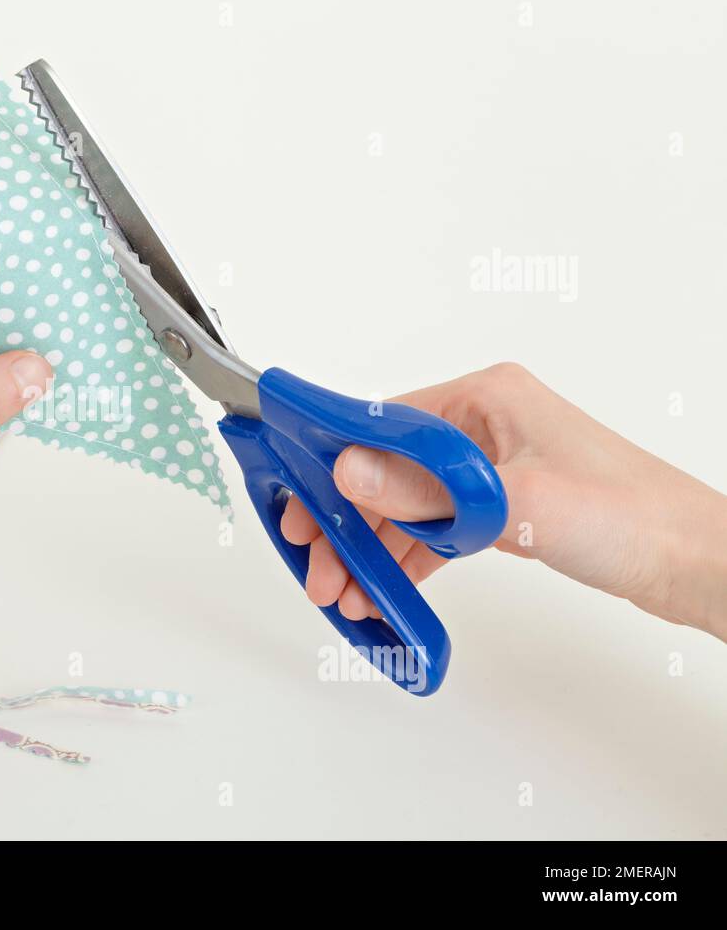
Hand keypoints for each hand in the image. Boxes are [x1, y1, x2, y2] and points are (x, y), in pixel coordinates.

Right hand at [279, 362, 726, 640]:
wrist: (697, 564)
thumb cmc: (632, 518)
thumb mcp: (516, 502)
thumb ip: (423, 489)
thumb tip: (349, 470)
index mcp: (486, 397)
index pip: (381, 425)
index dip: (332, 468)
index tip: (301, 508)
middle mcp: (483, 424)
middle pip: (386, 469)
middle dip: (348, 522)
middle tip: (320, 567)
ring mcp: (490, 465)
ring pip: (405, 503)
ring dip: (372, 547)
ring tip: (346, 592)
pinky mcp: (501, 505)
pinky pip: (433, 526)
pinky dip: (406, 556)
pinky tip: (382, 587)